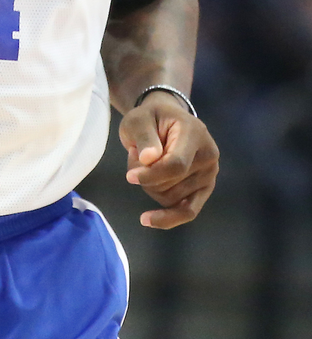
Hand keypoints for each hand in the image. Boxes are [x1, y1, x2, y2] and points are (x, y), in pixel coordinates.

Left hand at [120, 92, 218, 228]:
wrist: (166, 120)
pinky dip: (168, 218)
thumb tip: (149, 159)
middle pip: (171, 185)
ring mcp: (209, 174)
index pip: (176, 165)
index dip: (151, 175)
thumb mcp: (139, 119)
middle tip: (137, 155)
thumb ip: (144, 137)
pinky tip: (148, 219)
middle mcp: (208, 156)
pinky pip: (188, 211)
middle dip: (146, 176)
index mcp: (195, 134)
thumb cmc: (151, 118)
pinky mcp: (204, 189)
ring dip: (150, 186)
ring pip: (171, 198)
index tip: (130, 177)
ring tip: (146, 163)